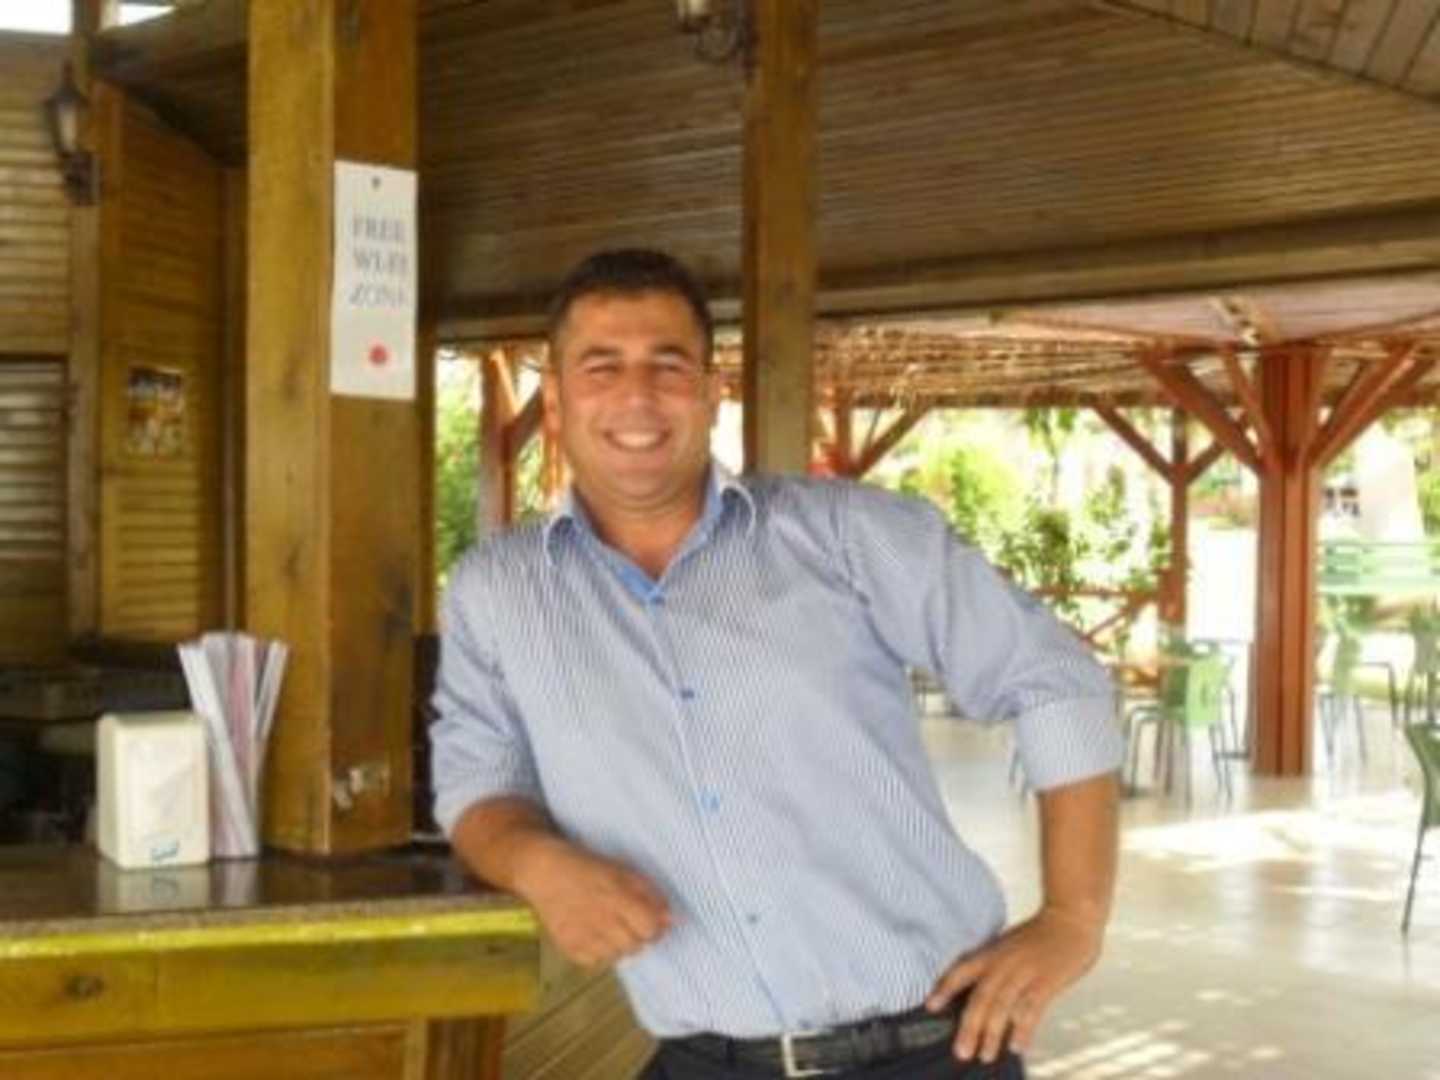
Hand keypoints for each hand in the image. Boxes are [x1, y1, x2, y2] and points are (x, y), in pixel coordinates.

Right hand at [512, 838, 672, 968]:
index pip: (650, 928)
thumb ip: (649, 894)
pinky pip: (596, 962)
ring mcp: (582, 936)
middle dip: (640, 935)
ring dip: (621, 944)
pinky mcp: (568, 947)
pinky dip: (600, 952)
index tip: (652, 919)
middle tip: (630, 921)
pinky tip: (594, 933)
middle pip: (636, 945)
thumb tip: (671, 918)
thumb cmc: (586, 865)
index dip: (656, 925)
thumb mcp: (622, 870)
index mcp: (616, 895)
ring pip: (618, 956)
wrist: (543, 870)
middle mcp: (600, 919)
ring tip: (610, 925)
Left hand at [925, 907, 1104, 1063]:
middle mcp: (1004, 963)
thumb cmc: (1037, 936)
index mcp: (992, 953)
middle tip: (961, 1051)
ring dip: (992, 1033)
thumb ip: (991, 965)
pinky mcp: (1047, 981)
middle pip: (981, 997)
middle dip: (969, 1026)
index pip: (961, 970)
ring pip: (1003, 1005)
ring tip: (985, 1055)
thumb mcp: (1007, 945)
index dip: (944, 988)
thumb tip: (973, 993)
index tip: (930, 1007)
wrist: (1069, 917)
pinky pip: (1032, 1008)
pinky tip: (1017, 1046)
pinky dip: (1023, 1028)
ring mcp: (1025, 971)